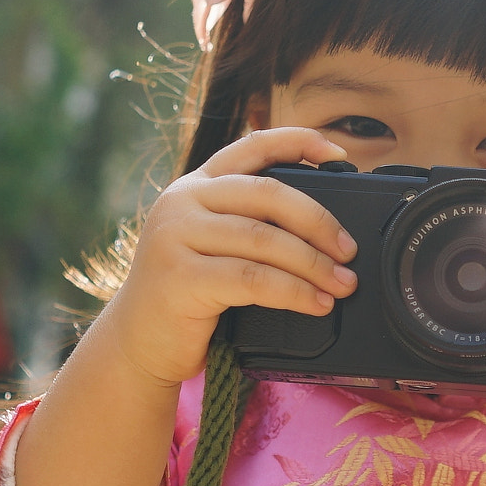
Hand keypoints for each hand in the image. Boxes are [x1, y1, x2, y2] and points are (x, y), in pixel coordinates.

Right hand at [104, 126, 359, 392]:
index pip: (252, 146)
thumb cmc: (186, 296)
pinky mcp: (180, 277)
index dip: (298, 142)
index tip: (337, 152)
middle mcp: (182, 200)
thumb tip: (323, 230)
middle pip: (268, 194)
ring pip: (265, 240)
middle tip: (348, 250)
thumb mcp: (212, 245)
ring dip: (313, 264)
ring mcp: (176, 236)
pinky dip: (294, 292)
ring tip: (341, 283)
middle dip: (319, 222)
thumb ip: (249, 224)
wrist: (137, 344)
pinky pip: (254, 279)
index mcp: (195, 185)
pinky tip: (315, 303)